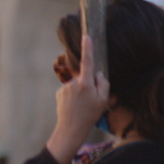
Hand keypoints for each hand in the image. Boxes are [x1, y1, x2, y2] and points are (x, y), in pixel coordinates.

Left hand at [46, 35, 109, 163]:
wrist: (71, 127)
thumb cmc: (90, 114)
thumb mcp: (103, 100)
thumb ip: (103, 83)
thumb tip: (97, 73)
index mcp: (85, 83)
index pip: (88, 62)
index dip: (88, 48)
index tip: (86, 35)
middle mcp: (73, 82)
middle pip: (85, 78)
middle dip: (89, 85)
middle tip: (91, 102)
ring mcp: (65, 87)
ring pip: (77, 86)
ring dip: (81, 93)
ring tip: (83, 106)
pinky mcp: (59, 92)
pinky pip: (70, 91)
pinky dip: (73, 97)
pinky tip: (75, 107)